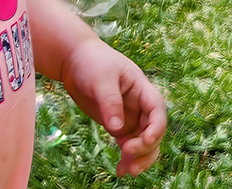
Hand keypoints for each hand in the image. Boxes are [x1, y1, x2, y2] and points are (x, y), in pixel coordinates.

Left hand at [59, 39, 166, 176]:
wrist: (74, 60)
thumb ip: (110, 103)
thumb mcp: (101, 79)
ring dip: (139, 158)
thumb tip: (117, 130)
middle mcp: (140, 105)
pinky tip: (120, 170)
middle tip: (127, 156)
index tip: (145, 141)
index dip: (156, 128)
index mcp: (141, 89)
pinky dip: (127, 159)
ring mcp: (130, 117)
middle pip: (153, 131)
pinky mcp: (118, 125)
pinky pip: (129, 146)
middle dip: (145, 147)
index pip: (157, 110)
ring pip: (144, 143)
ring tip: (126, 171)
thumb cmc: (91, 62)